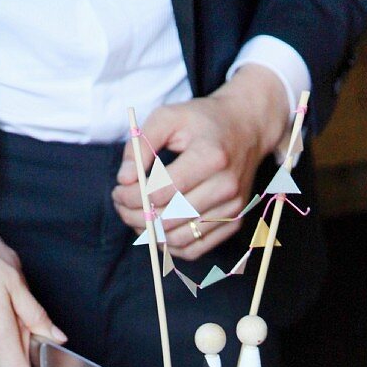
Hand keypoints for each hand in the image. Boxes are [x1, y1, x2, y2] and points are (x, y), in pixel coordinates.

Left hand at [112, 65, 289, 260]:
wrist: (247, 128)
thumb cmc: (203, 121)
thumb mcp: (168, 117)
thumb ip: (141, 145)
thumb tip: (124, 180)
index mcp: (211, 157)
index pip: (162, 191)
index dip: (132, 196)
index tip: (118, 190)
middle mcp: (226, 186)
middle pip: (169, 217)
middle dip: (136, 216)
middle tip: (121, 205)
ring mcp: (233, 208)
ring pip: (179, 239)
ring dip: (150, 234)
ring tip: (136, 217)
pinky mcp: (234, 222)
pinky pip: (195, 249)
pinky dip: (170, 247)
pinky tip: (157, 230)